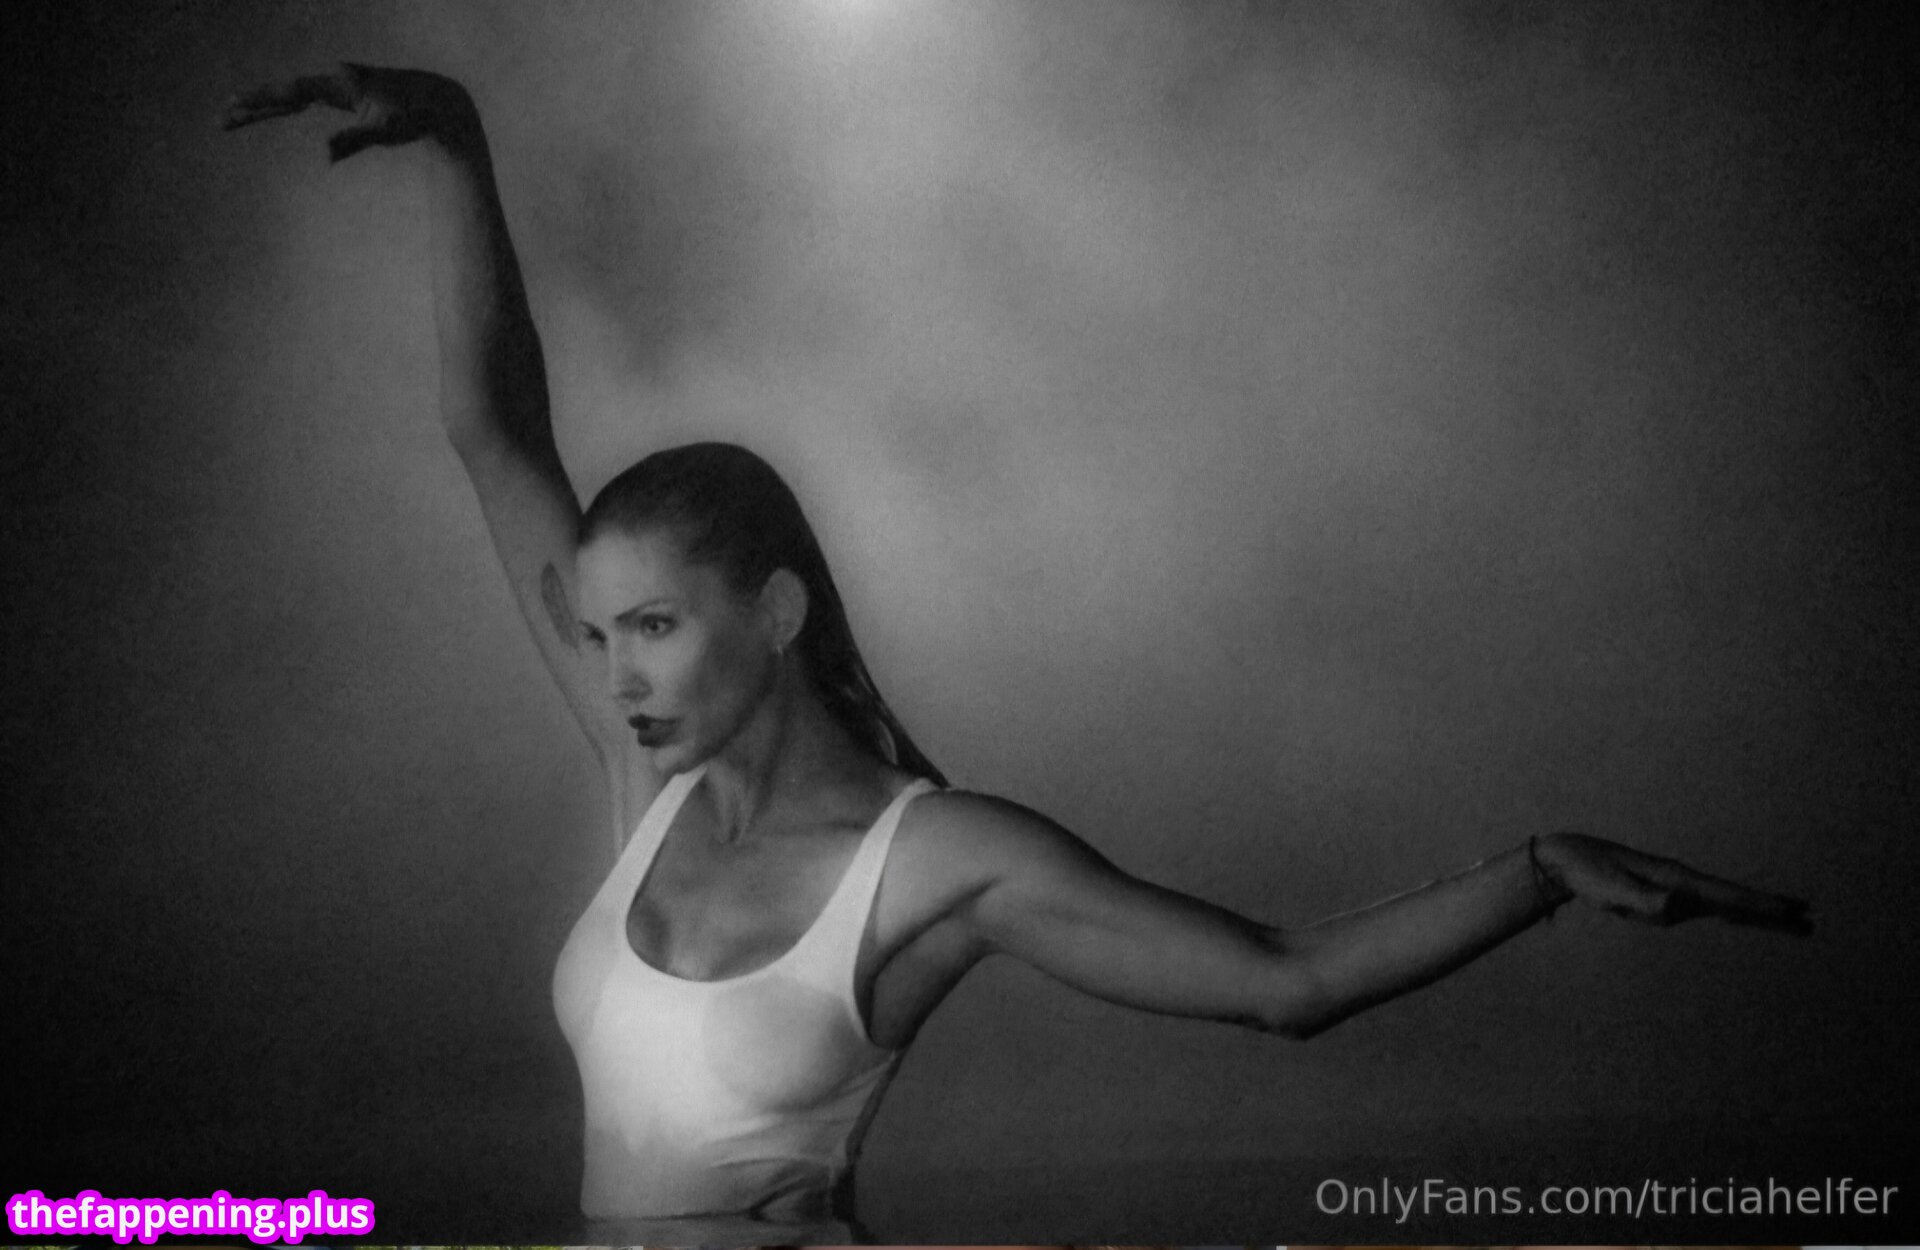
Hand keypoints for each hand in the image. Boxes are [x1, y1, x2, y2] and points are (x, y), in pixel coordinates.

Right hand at [222, 64, 476, 160]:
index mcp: (340, 85)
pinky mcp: (347, 94)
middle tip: (222, 118)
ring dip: (267, 105)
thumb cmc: (415, 117)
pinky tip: (280, 107)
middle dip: (254, 106)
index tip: (236, 105)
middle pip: (286, 92)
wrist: (439, 102)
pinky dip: (290, 104)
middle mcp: (336, 80)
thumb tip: (325, 156)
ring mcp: (341, 85)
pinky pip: (310, 98)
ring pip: (295, 94)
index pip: (291, 92)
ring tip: (238, 114)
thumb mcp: (385, 132)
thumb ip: (353, 141)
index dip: (262, 101)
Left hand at [1535, 831, 1811, 933]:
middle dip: (1770, 911)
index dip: (1760, 906)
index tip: (1792, 912)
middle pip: (1735, 900)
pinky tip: (1742, 919)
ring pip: (1726, 905)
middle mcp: (1682, 883)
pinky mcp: (1665, 898)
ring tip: (1792, 921)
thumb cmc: (1589, 873)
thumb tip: (1675, 906)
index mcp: (1676, 880)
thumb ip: (1642, 900)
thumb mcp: (1611, 890)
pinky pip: (1708, 909)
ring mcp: (1676, 891)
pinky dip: (1732, 913)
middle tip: (1809, 921)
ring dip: (1758, 914)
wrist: (1569, 859)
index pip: (1727, 896)